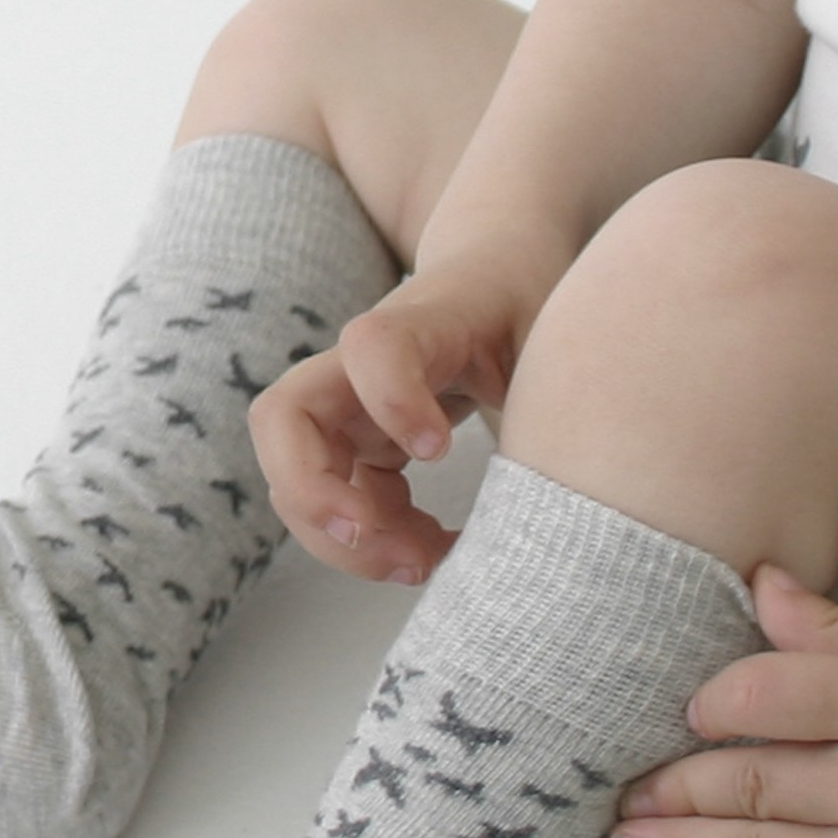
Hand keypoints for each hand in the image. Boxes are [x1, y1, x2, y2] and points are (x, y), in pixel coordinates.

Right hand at [248, 273, 537, 585]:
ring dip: (344, 539)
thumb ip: (553, 389)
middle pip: (283, 419)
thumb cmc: (525, 303)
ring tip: (424, 564)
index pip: (374, 346)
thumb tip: (550, 485)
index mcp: (423, 324)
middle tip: (382, 543)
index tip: (439, 451)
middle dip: (313, 496)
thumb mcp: (554, 333)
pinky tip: (435, 552)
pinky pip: (341, 502)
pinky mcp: (361, 443)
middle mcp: (363, 365)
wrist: (495, 272)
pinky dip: (376, 543)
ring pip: (296, 476)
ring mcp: (352, 406)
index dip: (392, 399)